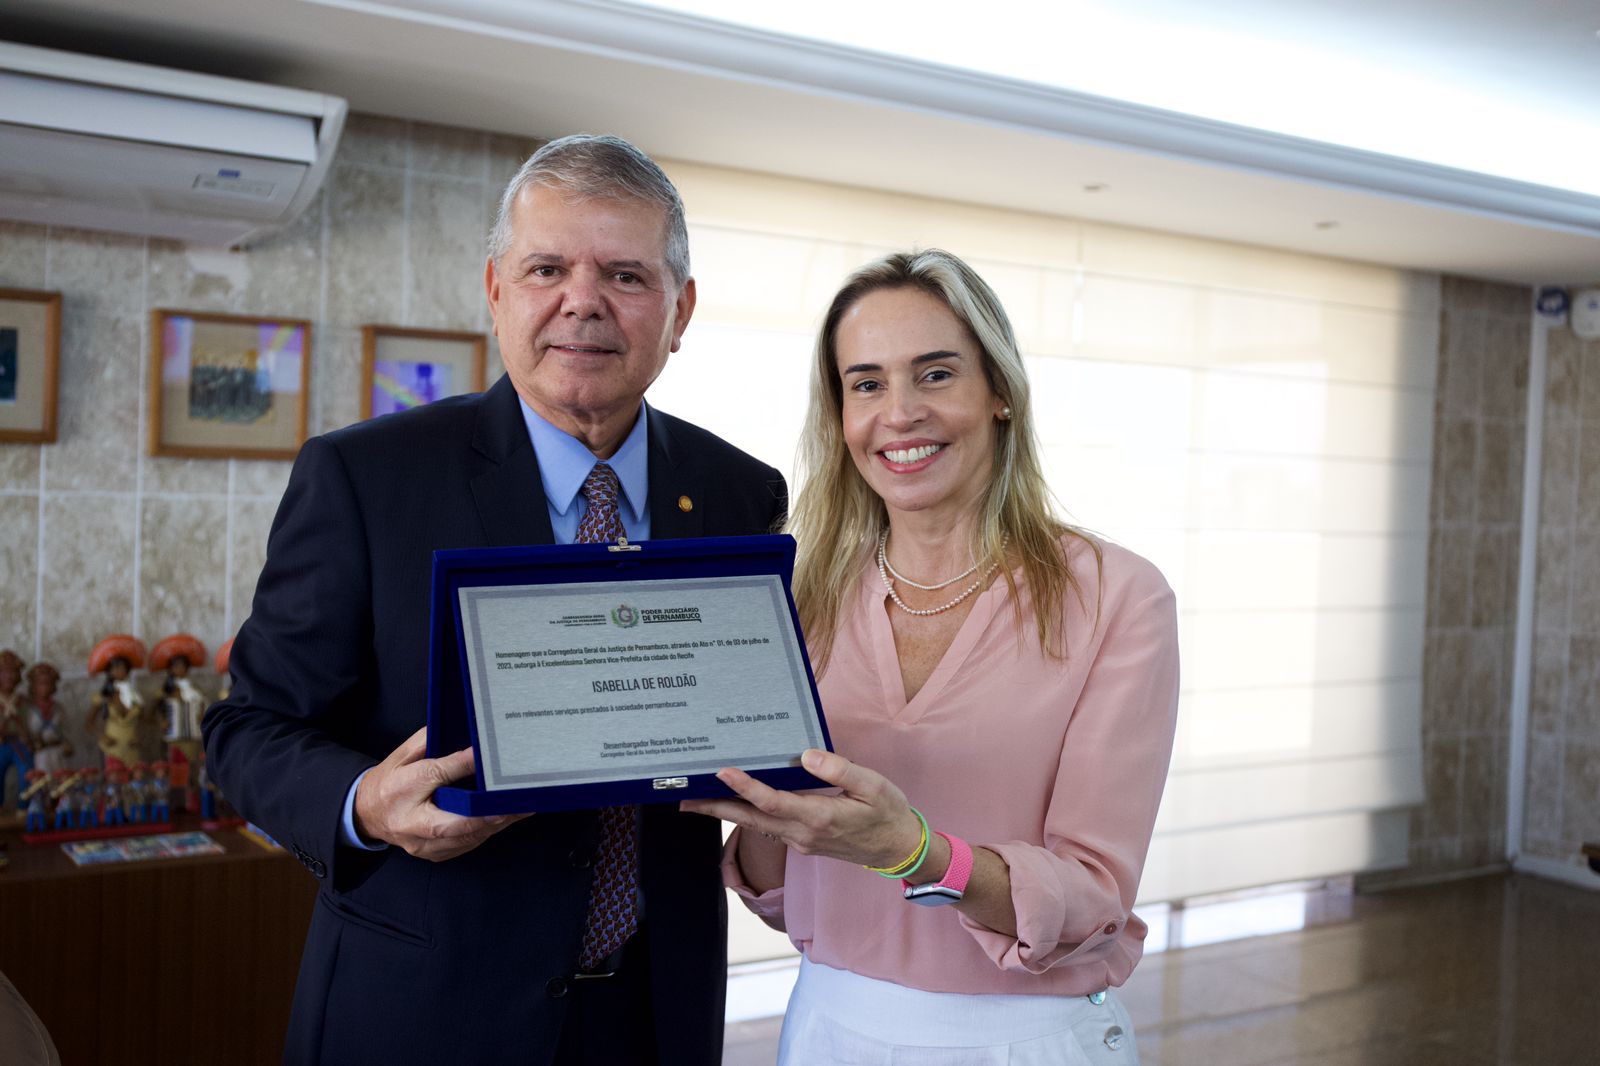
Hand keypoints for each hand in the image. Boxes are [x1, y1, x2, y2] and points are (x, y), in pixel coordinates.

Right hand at [354, 726, 527, 861]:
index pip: (435, 775)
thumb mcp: (403, 754)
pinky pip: (465, 845)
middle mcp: (410, 822)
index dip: (463, 765)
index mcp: (400, 789)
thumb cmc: (390, 779)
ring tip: (521, 808)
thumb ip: (430, 743)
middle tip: (516, 801)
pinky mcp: (432, 854)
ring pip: (464, 838)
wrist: (366, 813)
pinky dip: (486, 832)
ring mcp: (421, 844)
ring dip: (495, 824)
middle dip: (488, 813)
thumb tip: (463, 736)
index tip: (486, 756)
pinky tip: (504, 819)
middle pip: (453, 822)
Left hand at [681, 748, 922, 868]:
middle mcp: (803, 833)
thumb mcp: (873, 786)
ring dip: (725, 813)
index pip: (774, 802)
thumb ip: (840, 769)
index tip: (723, 772)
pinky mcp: (802, 841)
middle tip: (684, 799)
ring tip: (696, 800)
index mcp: (819, 818)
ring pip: (755, 825)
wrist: (898, 849)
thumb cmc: (887, 814)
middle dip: (716, 808)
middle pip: (751, 819)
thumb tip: (806, 756)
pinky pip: (767, 827)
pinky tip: (734, 804)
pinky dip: (746, 815)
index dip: (746, 787)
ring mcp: (800, 840)